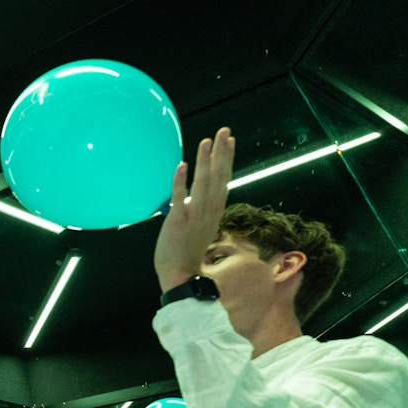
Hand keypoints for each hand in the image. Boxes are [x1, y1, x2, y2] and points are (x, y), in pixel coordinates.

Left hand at [154, 127, 235, 291]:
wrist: (180, 276)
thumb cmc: (187, 255)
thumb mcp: (200, 229)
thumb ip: (201, 212)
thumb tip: (195, 198)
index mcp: (215, 212)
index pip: (224, 180)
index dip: (226, 159)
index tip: (229, 141)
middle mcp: (209, 211)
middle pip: (218, 177)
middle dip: (222, 153)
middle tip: (224, 131)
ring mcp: (195, 215)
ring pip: (203, 183)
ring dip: (205, 161)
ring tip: (207, 141)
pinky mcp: (178, 221)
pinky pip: (180, 197)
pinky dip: (181, 181)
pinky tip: (182, 165)